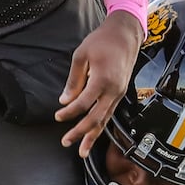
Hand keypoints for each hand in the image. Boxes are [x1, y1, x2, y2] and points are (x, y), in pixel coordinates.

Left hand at [56, 12, 142, 156]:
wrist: (126, 33)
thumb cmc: (103, 40)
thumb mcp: (81, 55)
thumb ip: (74, 80)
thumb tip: (65, 100)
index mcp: (103, 79)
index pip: (83, 103)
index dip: (69, 112)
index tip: (58, 116)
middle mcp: (113, 90)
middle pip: (96, 118)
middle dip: (81, 132)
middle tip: (66, 141)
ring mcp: (119, 93)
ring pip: (105, 119)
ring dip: (92, 135)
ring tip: (81, 150)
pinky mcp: (120, 93)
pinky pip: (109, 113)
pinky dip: (101, 125)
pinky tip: (93, 134)